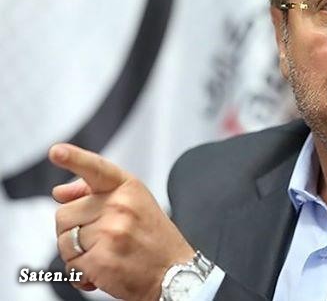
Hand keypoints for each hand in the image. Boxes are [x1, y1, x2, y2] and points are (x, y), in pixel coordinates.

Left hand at [50, 143, 194, 300]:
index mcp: (127, 187)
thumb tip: (59, 192)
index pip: (95, 168)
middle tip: (96, 239)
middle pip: (63, 214)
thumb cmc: (153, 236)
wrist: (173, 271)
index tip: (56, 151)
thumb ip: (95, 192)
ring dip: (75, 253)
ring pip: (63, 241)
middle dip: (72, 230)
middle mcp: (120, 205)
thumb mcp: (134, 203)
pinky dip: (80, 273)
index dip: (73, 158)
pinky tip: (101, 271)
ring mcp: (111, 232)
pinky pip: (71, 266)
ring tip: (102, 254)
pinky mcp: (102, 260)